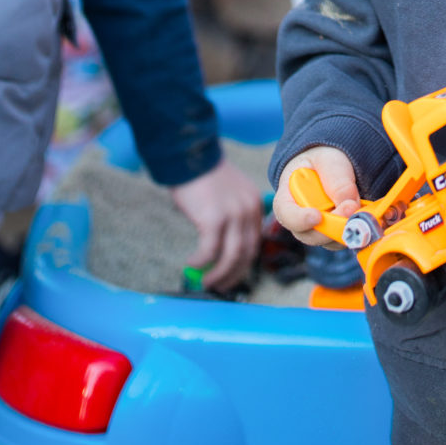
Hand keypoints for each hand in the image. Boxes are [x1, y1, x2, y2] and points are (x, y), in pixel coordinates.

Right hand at [170, 157, 263, 290]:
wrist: (191, 157)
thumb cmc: (204, 177)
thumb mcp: (229, 194)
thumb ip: (232, 216)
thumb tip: (222, 247)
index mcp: (254, 205)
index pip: (255, 241)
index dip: (243, 262)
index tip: (232, 274)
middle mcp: (248, 211)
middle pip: (247, 253)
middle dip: (234, 275)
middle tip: (220, 287)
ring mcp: (233, 215)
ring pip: (231, 257)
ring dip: (219, 275)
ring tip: (206, 283)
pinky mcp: (214, 219)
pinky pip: (210, 251)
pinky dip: (201, 262)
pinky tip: (191, 264)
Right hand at [274, 146, 359, 246]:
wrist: (331, 166)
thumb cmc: (322, 162)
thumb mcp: (328, 162)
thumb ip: (337, 181)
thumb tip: (350, 207)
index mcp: (287, 199)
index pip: (286, 215)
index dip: (300, 220)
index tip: (317, 216)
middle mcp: (299, 222)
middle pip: (310, 235)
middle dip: (332, 227)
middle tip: (351, 211)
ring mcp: (317, 231)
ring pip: (330, 241)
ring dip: (347, 229)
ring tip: (361, 208)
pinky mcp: (334, 236)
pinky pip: (344, 240)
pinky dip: (355, 230)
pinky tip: (364, 214)